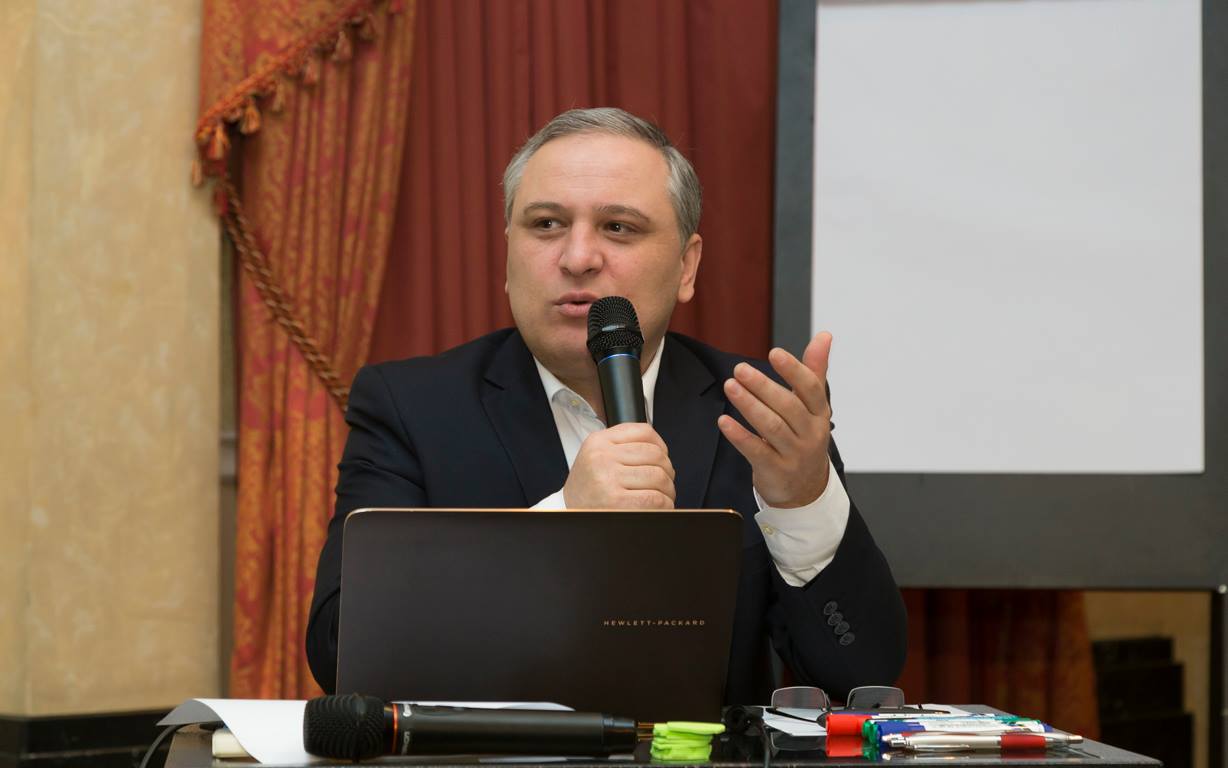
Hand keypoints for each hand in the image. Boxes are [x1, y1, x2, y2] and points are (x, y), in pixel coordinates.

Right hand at [563, 422, 676, 509]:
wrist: (567, 513)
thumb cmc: (588, 487)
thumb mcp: (597, 455)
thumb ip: (624, 445)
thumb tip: (661, 450)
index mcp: (598, 441)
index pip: (644, 432)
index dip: (661, 446)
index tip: (661, 459)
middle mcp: (602, 457)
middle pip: (656, 455)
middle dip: (667, 472)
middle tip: (663, 484)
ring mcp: (608, 478)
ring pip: (659, 477)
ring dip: (668, 490)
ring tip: (662, 497)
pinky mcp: (616, 502)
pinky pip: (655, 499)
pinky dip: (665, 505)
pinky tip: (659, 507)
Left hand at [717, 332, 832, 508]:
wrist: (806, 490)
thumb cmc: (805, 438)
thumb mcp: (813, 407)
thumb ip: (815, 370)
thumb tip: (824, 335)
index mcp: (819, 414)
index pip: (810, 389)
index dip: (793, 370)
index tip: (774, 352)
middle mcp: (810, 434)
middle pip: (788, 407)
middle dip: (763, 386)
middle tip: (739, 369)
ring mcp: (794, 455)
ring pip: (772, 427)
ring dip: (749, 405)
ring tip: (730, 386)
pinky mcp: (776, 471)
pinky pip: (757, 451)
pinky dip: (739, 436)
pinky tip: (723, 421)